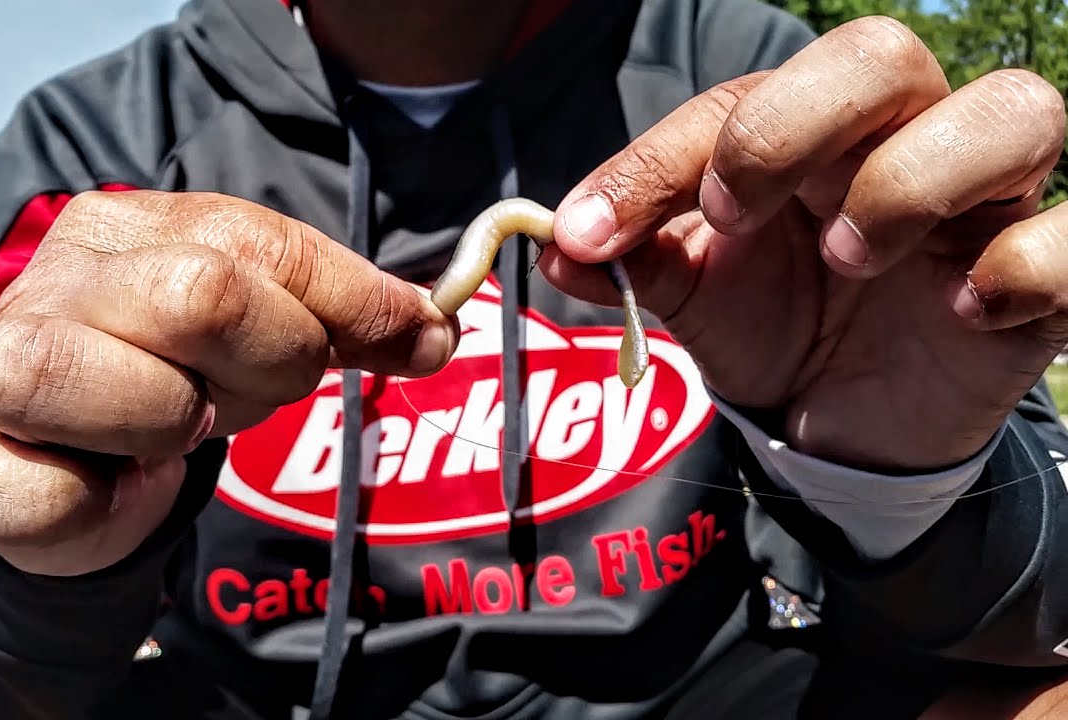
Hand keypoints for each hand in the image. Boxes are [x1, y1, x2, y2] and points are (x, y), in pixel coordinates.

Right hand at [0, 190, 457, 575]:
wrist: (66, 466)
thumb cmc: (173, 377)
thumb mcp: (265, 325)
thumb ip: (345, 314)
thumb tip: (437, 327)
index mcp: (125, 229)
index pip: (263, 246)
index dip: (351, 301)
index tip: (411, 337)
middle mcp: (55, 284)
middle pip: (206, 296)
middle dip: (269, 362)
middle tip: (243, 393)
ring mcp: (1, 376)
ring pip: (138, 392)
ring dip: (179, 427)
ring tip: (168, 430)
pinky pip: (31, 491)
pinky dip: (83, 505)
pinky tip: (99, 492)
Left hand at [541, 16, 1066, 471]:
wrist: (842, 422)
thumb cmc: (772, 327)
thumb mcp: (692, 298)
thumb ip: (632, 264)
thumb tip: (554, 246)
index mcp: (808, 134)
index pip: (739, 102)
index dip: (657, 160)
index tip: (590, 232)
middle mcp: (901, 142)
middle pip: (883, 55)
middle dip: (793, 124)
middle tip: (734, 215)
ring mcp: (986, 205)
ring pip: (1016, 111)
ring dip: (912, 180)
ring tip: (851, 258)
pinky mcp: (1043, 283)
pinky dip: (1028, 264)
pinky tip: (961, 310)